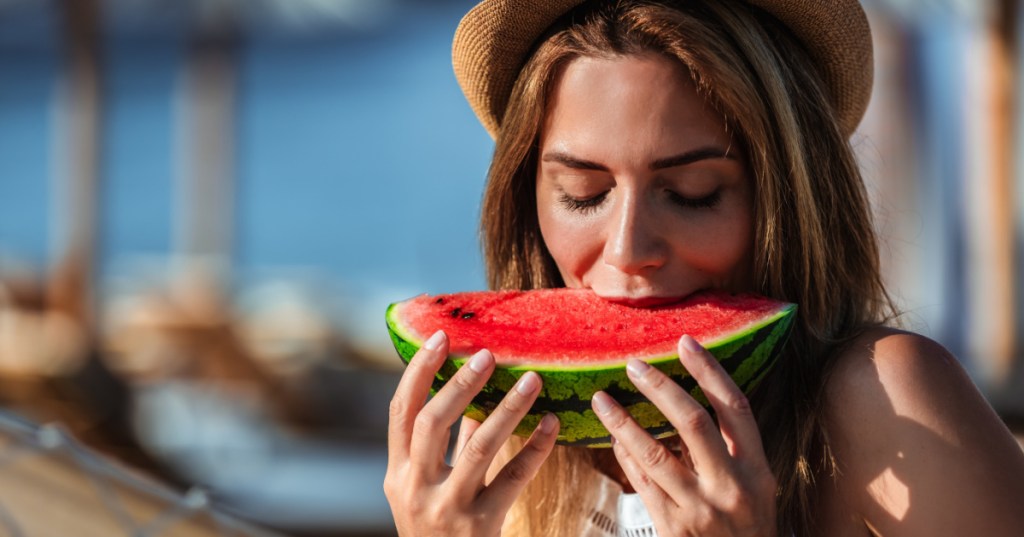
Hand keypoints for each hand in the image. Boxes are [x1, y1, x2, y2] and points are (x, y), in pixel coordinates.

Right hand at [384, 330, 559, 536]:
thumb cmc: (437, 529)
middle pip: (433, 422)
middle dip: (461, 383)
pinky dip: (536, 448)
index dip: (417, 371)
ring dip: (508, 408)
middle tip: (489, 354)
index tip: (440, 337)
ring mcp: (448, 508)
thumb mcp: (426, 489)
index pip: (401, 411)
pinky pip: (514, 478)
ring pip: (479, 446)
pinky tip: (552, 424)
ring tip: (532, 379)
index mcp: (396, 473)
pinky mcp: (482, 525)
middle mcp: (415, 488)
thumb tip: (471, 393)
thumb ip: (446, 446)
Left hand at [592, 335, 776, 536]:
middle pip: (692, 423)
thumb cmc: (747, 525)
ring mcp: (699, 509)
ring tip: (601, 399)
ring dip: (623, 422)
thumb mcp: (754, 485)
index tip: (684, 342)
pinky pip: (641, 482)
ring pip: (654, 454)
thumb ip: (730, 447)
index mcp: (756, 469)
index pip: (735, 407)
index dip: (710, 371)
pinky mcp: (672, 527)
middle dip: (660, 389)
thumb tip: (686, 396)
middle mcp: (730, 486)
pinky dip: (624, 455)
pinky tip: (611, 435)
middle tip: (633, 365)